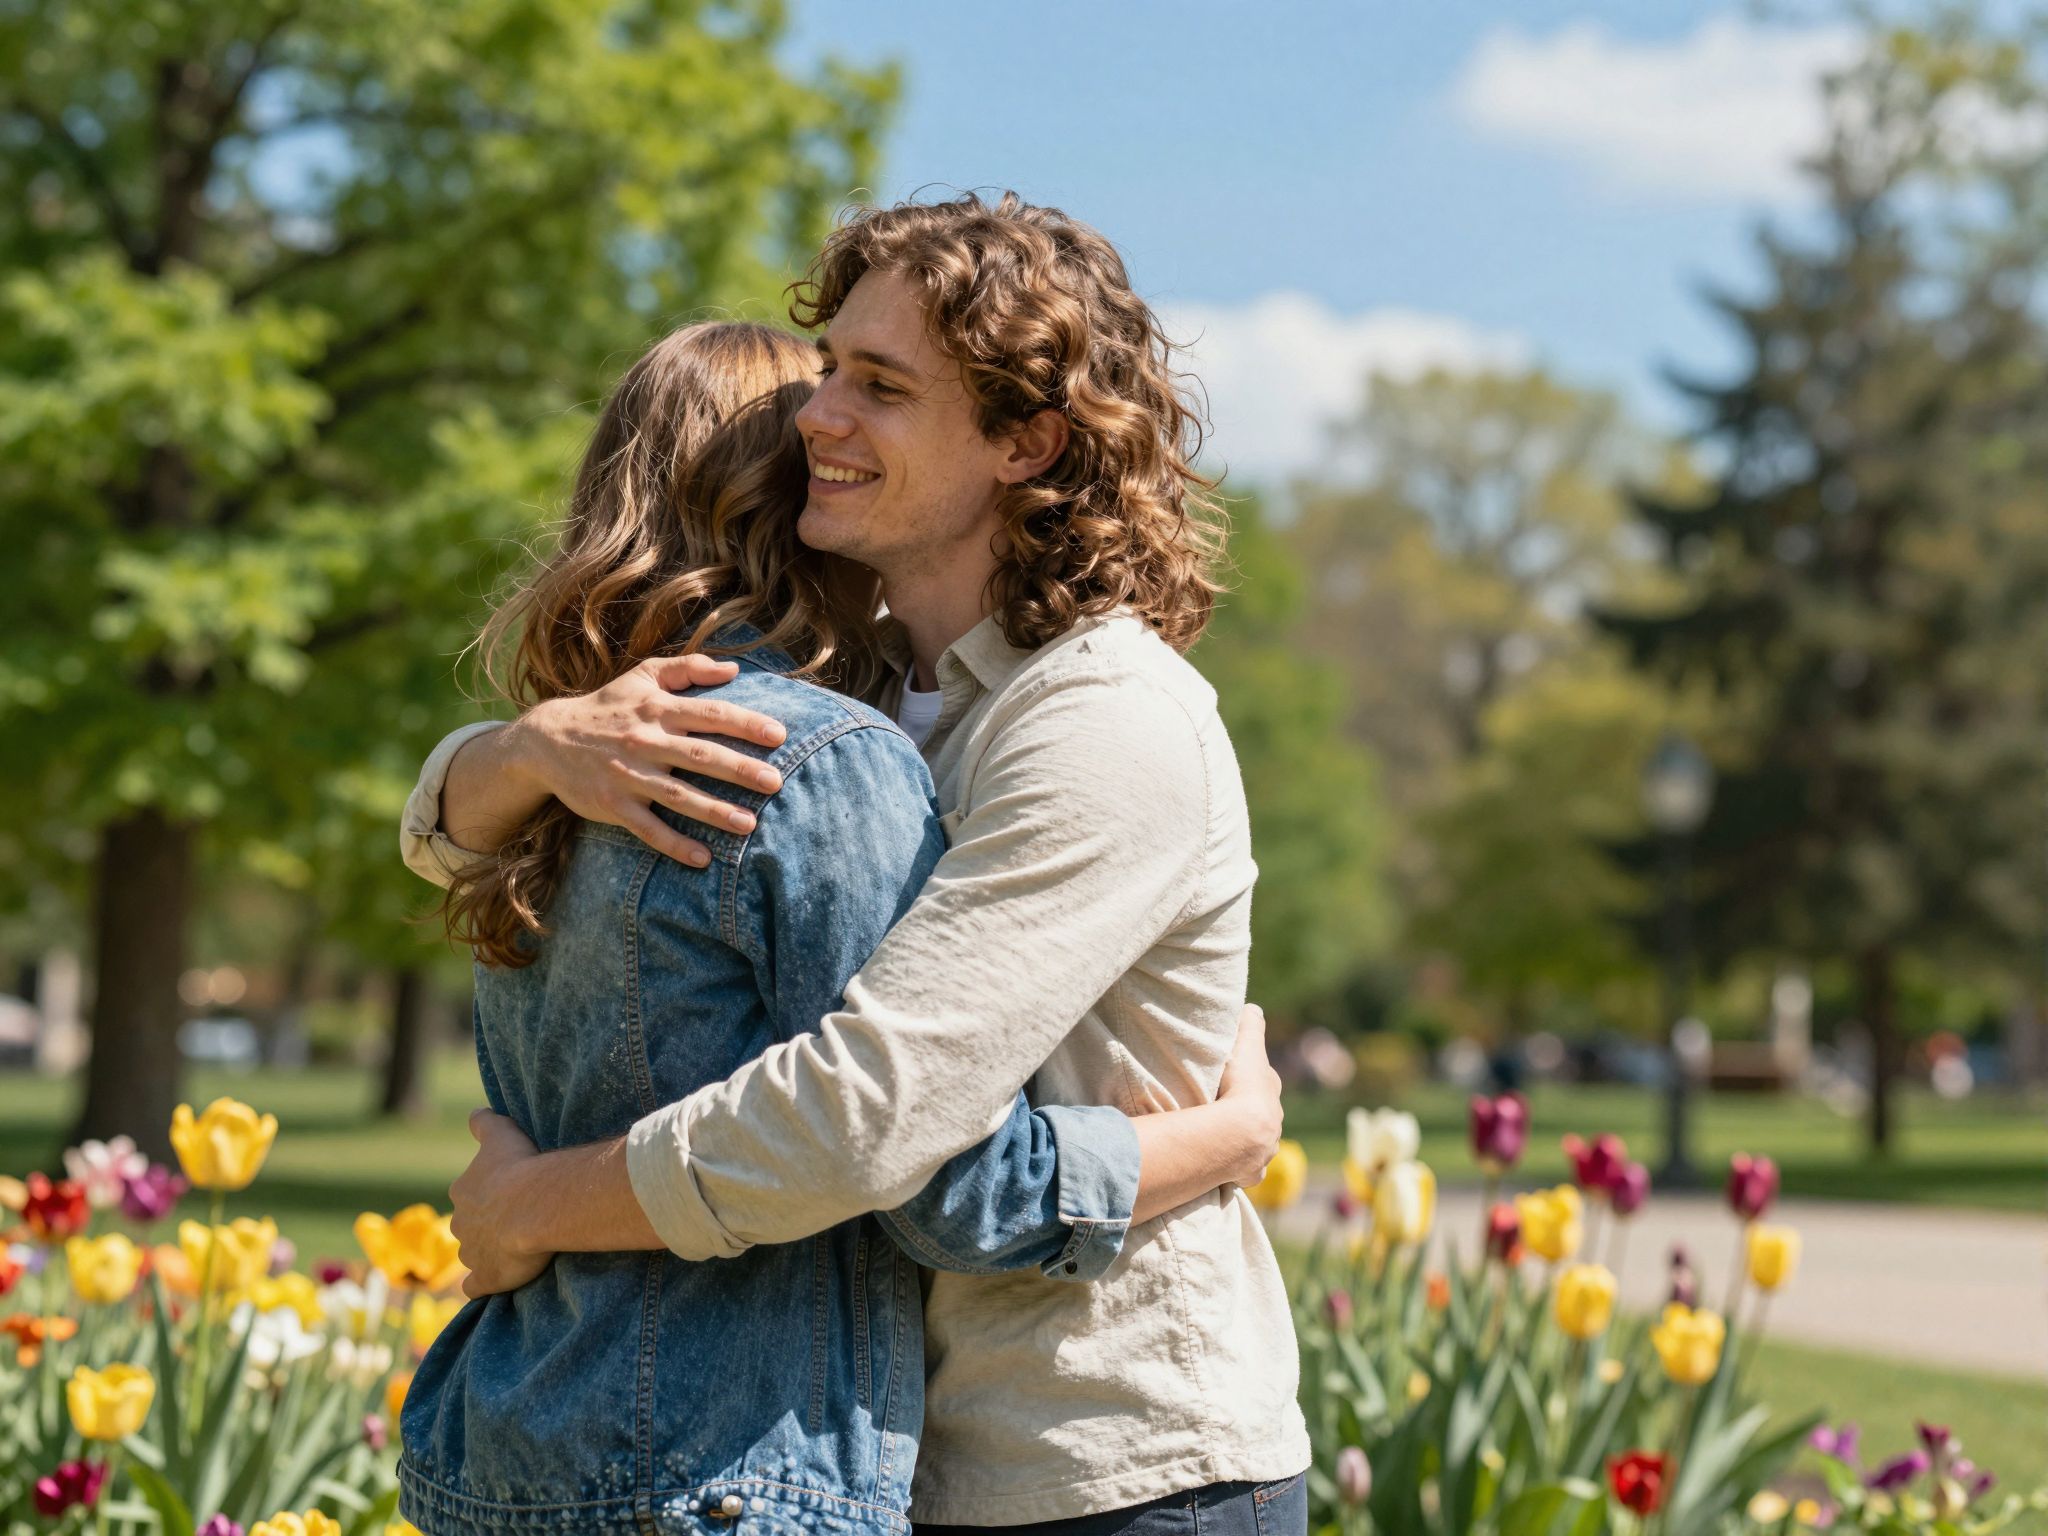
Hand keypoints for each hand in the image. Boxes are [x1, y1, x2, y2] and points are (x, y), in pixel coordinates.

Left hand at [449, 1110, 551, 1297]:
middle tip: (516, 1219)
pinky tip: (492, 1283)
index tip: (509, 1192)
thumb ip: (484, 1123)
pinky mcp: (485, 1278)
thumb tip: (475, 1112)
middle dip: (486, 1224)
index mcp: (463, 1191)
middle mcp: (460, 1222)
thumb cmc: (519, 1167)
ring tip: (515, 1249)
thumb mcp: (501, 1133)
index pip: (469, 1193)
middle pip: (469, 1224)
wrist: (534, 1206)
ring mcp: (471, 1253)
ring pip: (473, 1253)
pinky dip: (481, 1286)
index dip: (488, 1193)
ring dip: (488, 1252)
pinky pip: (475, 1287)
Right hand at [505, 654, 791, 866]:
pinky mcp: (613, 805)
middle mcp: (645, 741)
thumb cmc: (607, 706)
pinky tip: (703, 859)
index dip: (746, 723)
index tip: (779, 735)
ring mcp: (628, 775)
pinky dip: (674, 844)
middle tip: (776, 782)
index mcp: (657, 709)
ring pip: (678, 796)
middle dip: (740, 769)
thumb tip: (735, 669)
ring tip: (750, 825)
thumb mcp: (642, 676)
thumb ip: (688, 668)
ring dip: (715, 811)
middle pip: (700, 756)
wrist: (546, 740)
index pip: (710, 714)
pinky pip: (647, 829)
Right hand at [1215, 1004, 1283, 1186]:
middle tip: (1221, 1109)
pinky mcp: (1252, 1173)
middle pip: (1260, 1114)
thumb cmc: (1240, 1084)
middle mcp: (1274, 1121)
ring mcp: (1265, 1149)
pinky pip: (1245, 1171)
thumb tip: (1253, 1008)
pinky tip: (1223, 1168)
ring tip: (1219, 1140)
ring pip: (1255, 1143)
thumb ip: (1250, 1023)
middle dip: (1245, 1112)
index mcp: (1271, 1090)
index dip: (1249, 1077)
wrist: (1240, 1131)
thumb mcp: (1244, 1043)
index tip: (1235, 1077)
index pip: (1263, 1080)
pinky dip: (1236, 1168)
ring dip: (1240, 1142)